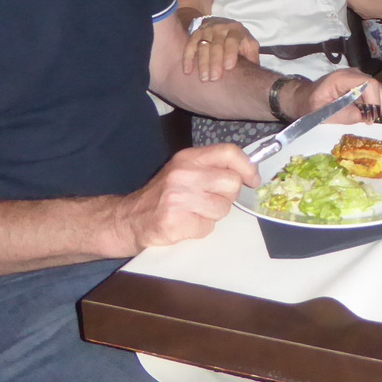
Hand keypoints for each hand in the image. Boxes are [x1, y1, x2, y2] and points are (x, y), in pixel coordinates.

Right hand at [112, 144, 260, 252]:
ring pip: (223, 209)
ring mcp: (178, 198)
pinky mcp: (175, 221)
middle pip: (231, 183)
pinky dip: (200, 229)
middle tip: (209, 200)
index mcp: (188, 158)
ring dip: (212, 215)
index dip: (247, 166)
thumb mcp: (183, 170)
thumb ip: (211, 168)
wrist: (128, 218)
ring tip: (194, 213)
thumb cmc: (163, 195)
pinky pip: (207, 227)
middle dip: (226, 196)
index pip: (229, 152)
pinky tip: (185, 225)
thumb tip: (248, 173)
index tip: (252, 180)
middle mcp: (184, 174)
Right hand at [183, 17, 259, 81]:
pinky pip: (190, 45)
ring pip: (203, 46)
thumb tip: (254, 73)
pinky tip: (188, 71)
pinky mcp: (196, 34)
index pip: (232, 40)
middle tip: (214, 78)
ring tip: (204, 78)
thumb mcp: (249, 45)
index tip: (228, 67)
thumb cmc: (239, 41)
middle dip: (215, 62)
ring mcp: (207, 30)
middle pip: (217, 45)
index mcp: (236, 30)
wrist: (224, 26)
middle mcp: (220, 28)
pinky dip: (188, 58)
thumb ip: (252, 57)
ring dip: (202, 63)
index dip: (230, 53)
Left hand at [287, 69, 381, 127]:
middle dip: (376, 107)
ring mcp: (359, 78)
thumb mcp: (323, 114)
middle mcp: (354, 75)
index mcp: (342, 78)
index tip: (368, 118)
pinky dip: (372, 106)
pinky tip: (359, 111)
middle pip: (378, 88)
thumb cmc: (310, 105)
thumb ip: (343, 115)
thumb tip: (365, 117)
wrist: (304, 98)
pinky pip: (375, 95)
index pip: (369, 83)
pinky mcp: (362, 85)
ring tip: (359, 115)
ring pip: (380, 92)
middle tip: (364, 120)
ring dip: (374, 108)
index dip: (374, 101)